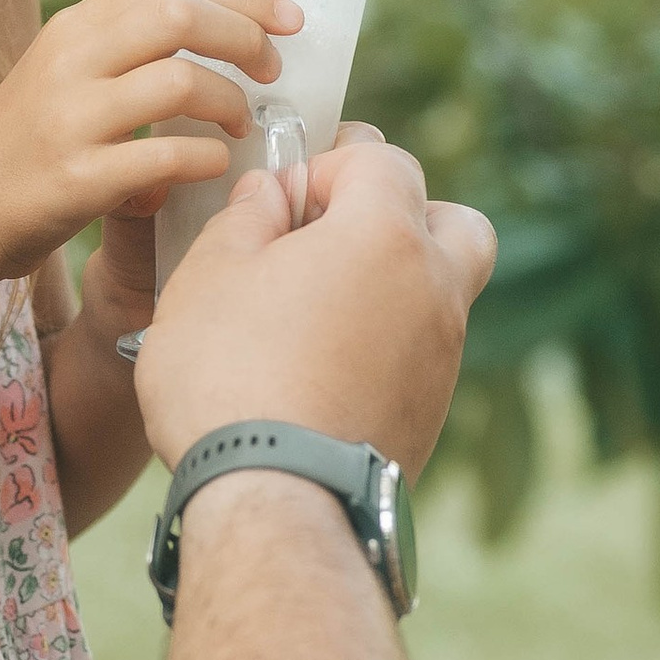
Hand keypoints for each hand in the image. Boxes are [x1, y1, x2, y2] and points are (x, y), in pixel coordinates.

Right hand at [0, 0, 299, 284]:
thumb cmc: (24, 148)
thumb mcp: (62, 77)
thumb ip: (123, 51)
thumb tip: (220, 32)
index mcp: (73, 28)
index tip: (288, 17)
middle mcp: (70, 61)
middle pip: (181, 15)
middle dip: (246, 37)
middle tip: (273, 70)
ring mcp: (71, 119)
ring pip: (180, 80)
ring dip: (230, 101)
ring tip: (240, 124)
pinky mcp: (76, 180)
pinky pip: (166, 157)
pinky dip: (206, 158)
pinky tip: (213, 166)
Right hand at [131, 124, 495, 476]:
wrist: (275, 500)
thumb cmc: (230, 376)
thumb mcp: (209, 274)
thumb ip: (245, 216)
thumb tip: (271, 193)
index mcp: (385, 236)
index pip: (383, 159)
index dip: (329, 164)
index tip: (283, 200)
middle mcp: (434, 289)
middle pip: (450, 221)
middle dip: (399, 215)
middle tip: (331, 241)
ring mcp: (441, 357)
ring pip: (442, 292)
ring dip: (393, 283)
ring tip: (318, 310)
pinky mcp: (432, 414)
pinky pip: (421, 355)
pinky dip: (387, 345)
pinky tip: (323, 370)